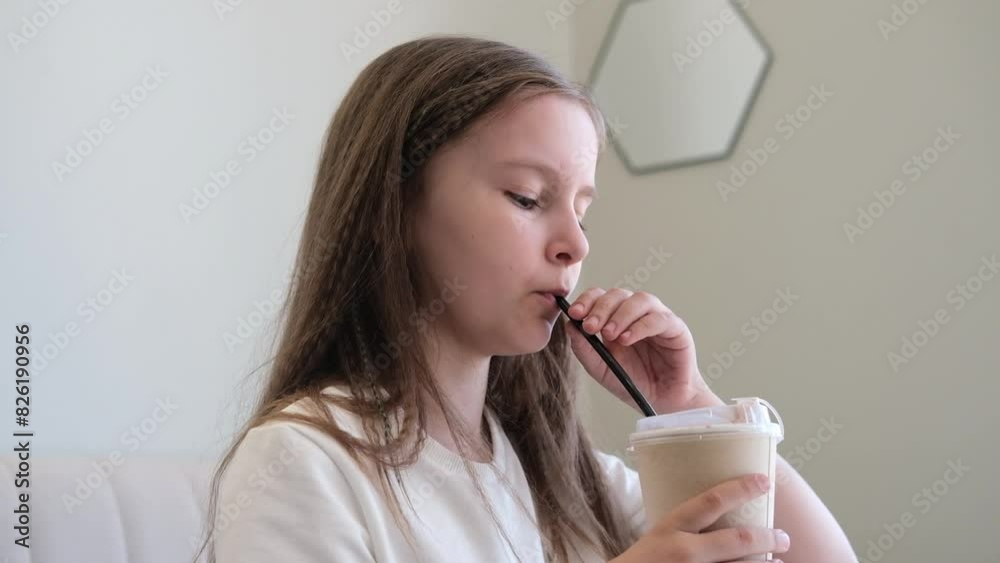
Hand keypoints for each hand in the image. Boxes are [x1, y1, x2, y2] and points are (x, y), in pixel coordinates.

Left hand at [564, 287, 722, 414]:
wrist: (662, 401)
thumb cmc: (633, 381)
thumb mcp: (601, 369)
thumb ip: (585, 350)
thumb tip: (570, 326)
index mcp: (616, 318)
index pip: (600, 297)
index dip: (587, 301)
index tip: (574, 314)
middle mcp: (636, 313)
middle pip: (618, 295)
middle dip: (601, 308)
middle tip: (591, 326)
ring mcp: (657, 318)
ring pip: (640, 300)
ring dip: (621, 315)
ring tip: (610, 334)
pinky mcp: (676, 328)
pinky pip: (659, 319)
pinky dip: (640, 326)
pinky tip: (627, 339)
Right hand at [611, 474, 790, 562]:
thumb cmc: (639, 562)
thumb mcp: (657, 536)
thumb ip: (683, 528)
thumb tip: (716, 515)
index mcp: (671, 527)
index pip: (711, 501)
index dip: (741, 488)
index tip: (764, 481)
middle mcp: (685, 551)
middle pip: (737, 539)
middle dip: (767, 537)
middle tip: (784, 536)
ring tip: (778, 560)